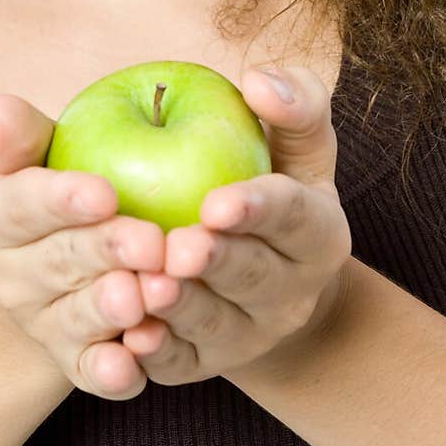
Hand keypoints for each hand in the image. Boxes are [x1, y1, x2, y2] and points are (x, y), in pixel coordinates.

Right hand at [0, 93, 164, 399]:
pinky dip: (111, 372)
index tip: (103, 193)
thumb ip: (18, 133)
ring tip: (149, 297)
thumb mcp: (31, 149)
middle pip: (58, 262)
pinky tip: (138, 366)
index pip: (20, 205)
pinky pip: (90, 371)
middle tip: (150, 244)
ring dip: (113, 310)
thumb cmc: (52, 179)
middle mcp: (8, 275)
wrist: (54, 254)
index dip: (60, 200)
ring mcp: (40, 322)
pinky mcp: (72, 361)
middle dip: (104, 253)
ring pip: (77, 318)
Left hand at [121, 65, 351, 383]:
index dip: (258, 210)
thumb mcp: (294, 141)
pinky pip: (180, 363)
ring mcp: (249, 334)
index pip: (294, 218)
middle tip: (177, 248)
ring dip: (179, 310)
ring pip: (215, 324)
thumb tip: (260, 80)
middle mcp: (292, 291)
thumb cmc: (266, 179)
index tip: (218, 201)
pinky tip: (127, 336)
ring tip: (146, 289)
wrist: (257, 269)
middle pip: (254, 277)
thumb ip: (291, 104)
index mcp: (318, 233)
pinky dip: (155, 352)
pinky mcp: (205, 364)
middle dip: (216, 264)